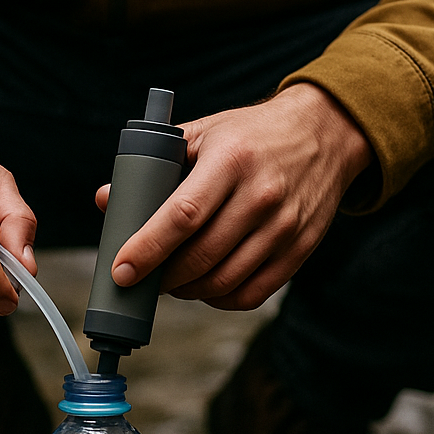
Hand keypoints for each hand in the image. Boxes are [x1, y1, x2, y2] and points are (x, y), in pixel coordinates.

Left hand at [97, 83, 372, 310]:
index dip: (147, 249)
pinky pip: (252, 294)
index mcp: (231, 160)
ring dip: (189, 291)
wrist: (326, 133)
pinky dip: (220, 300)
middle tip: (142, 279)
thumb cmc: (252, 135)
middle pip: (201, 257)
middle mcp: (261, 195)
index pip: (182, 216)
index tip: (122, 270)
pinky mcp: (300, 250)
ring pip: (224, 282)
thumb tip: (108, 201)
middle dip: (162, 278)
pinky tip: (206, 287)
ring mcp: (284, 227)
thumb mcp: (205, 133)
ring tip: (172, 282)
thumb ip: (156, 167)